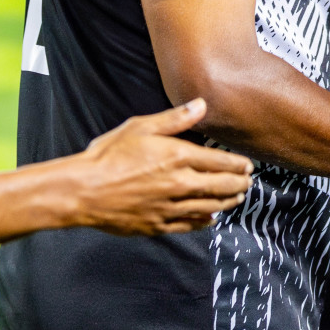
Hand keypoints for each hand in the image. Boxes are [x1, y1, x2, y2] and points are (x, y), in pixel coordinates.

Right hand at [65, 98, 254, 235]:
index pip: (220, 162)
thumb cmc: (108, 155)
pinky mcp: (157, 225)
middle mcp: (179, 184)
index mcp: (178, 157)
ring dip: (226, 202)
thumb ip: (175, 119)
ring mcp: (169, 207)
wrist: (82, 190)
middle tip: (247, 183)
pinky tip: (210, 218)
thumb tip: (202, 104)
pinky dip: (203, 222)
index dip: (238, 165)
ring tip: (236, 199)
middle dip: (238, 184)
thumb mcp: (141, 127)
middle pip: (220, 186)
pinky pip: (188, 225)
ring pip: (208, 207)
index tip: (247, 166)